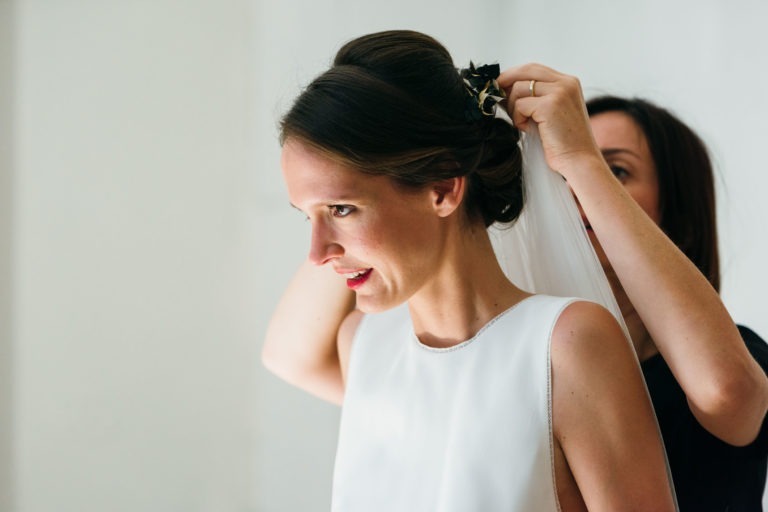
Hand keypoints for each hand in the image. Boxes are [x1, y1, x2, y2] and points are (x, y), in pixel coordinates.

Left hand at [498, 63, 601, 178]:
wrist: (578, 161)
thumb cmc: (562, 142)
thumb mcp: (550, 112)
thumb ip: (535, 97)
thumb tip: (504, 89)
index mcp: (568, 83)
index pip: (534, 68)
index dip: (514, 75)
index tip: (500, 85)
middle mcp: (566, 83)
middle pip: (526, 70)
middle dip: (506, 81)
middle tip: (495, 95)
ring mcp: (559, 92)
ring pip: (519, 88)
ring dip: (514, 108)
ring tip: (523, 123)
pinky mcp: (550, 106)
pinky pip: (520, 105)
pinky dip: (518, 119)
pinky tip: (527, 129)